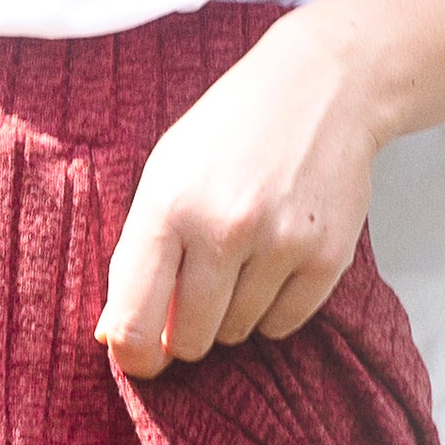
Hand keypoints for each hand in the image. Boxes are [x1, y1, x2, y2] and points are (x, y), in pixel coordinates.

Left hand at [96, 10, 384, 380]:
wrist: (323, 88)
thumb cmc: (231, 131)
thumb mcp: (165, 174)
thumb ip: (137, 255)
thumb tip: (116, 338)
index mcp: (169, 205)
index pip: (135, 320)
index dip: (133, 354)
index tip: (138, 357)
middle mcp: (224, 228)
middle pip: (189, 340)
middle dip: (184, 331)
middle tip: (194, 294)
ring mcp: (281, 244)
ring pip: (236, 333)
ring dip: (230, 312)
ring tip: (241, 256)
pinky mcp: (327, 258)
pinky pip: (283, 325)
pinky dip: (272, 308)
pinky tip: (273, 260)